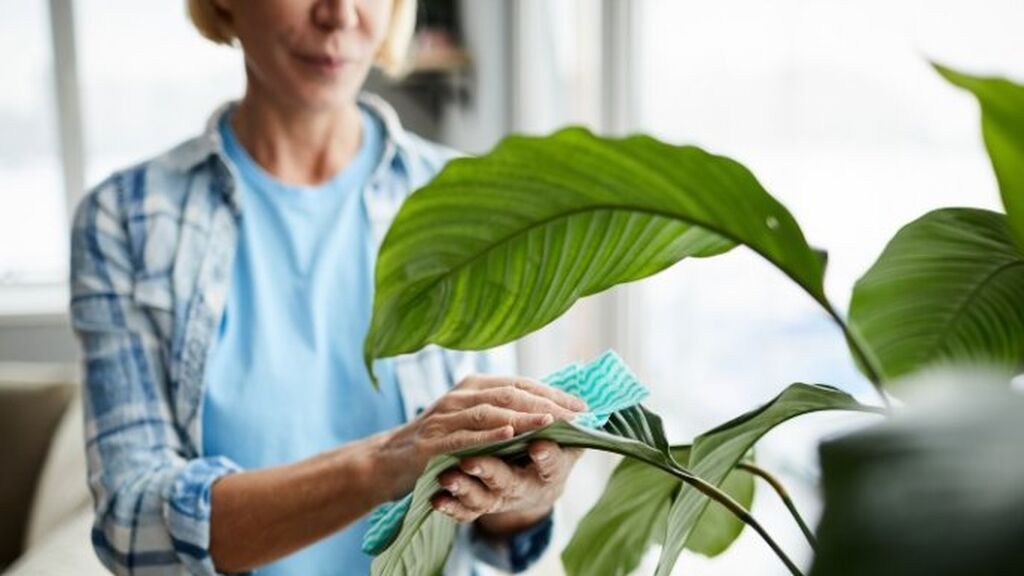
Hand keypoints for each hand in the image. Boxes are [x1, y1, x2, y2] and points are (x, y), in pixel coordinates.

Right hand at [374, 374, 585, 500]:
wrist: (388, 461)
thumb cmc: (438, 442)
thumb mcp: (471, 420)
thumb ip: (503, 412)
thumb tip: (549, 411)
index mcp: (474, 386)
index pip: (520, 384)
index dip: (553, 393)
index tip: (583, 406)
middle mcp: (461, 395)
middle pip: (510, 393)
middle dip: (546, 402)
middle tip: (576, 414)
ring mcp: (445, 416)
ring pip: (490, 410)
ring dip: (523, 415)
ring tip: (551, 421)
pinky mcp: (432, 441)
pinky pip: (464, 436)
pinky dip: (489, 434)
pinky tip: (510, 435)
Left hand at [432, 440, 582, 536]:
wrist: (532, 489)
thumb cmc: (548, 457)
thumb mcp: (566, 448)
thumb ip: (569, 429)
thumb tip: (581, 408)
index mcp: (549, 472)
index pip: (551, 466)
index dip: (546, 457)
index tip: (538, 445)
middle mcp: (522, 487)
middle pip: (507, 481)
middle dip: (490, 471)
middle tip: (471, 461)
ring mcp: (498, 499)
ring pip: (481, 498)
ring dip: (463, 488)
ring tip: (447, 477)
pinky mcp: (478, 507)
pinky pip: (463, 512)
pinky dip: (450, 507)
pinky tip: (437, 499)